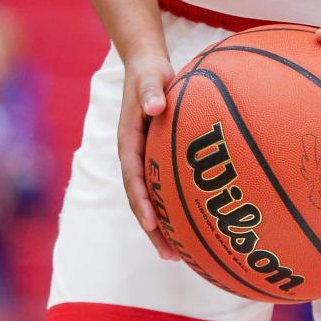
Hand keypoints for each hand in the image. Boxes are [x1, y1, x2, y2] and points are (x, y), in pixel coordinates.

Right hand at [117, 51, 180, 260]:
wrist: (144, 64)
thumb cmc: (148, 71)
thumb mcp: (149, 76)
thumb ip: (151, 90)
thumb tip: (155, 106)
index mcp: (128, 141)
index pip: (132, 177)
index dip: (141, 202)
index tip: (153, 223)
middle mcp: (133, 155)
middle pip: (140, 199)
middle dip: (152, 229)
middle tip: (170, 255)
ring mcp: (143, 158)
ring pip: (150, 198)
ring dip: (161, 226)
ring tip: (179, 254)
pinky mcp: (155, 156)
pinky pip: (162, 186)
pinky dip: (172, 206)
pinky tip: (192, 222)